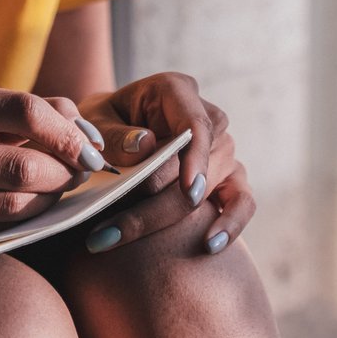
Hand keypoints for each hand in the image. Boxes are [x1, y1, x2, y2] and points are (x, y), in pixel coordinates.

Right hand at [0, 84, 108, 250]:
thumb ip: (27, 113)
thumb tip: (84, 129)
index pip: (22, 109)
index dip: (67, 130)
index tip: (91, 145)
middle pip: (22, 165)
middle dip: (65, 170)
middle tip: (81, 170)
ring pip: (13, 203)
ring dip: (52, 197)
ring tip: (60, 186)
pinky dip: (29, 217)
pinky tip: (35, 206)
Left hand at [76, 73, 251, 255]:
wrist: (112, 133)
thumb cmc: (102, 123)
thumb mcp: (94, 120)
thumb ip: (113, 133)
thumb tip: (145, 146)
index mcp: (177, 91)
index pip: (196, 124)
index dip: (195, 158)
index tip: (188, 190)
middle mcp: (209, 118)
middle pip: (199, 166)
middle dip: (156, 203)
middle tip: (109, 230)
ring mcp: (222, 150)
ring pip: (211, 190)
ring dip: (168, 220)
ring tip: (129, 241)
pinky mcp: (229, 177)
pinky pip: (243, 202)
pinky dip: (231, 224)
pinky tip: (210, 246)